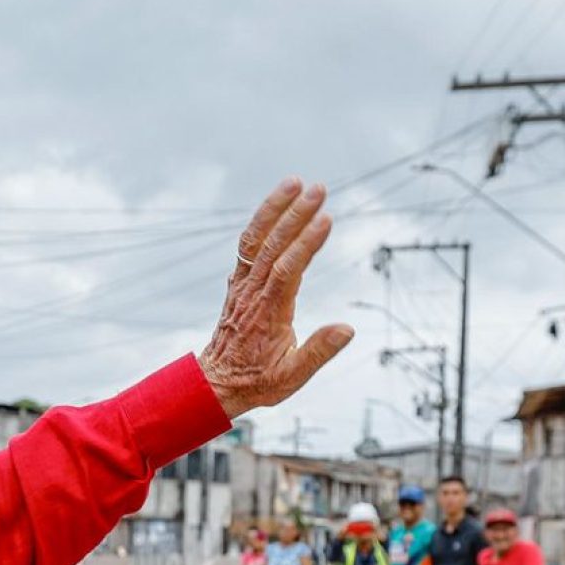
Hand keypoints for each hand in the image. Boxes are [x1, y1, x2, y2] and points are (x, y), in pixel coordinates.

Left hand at [198, 179, 355, 417]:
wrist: (216, 382)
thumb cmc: (257, 381)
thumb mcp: (291, 377)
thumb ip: (318, 352)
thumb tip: (347, 330)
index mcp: (269, 314)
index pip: (288, 272)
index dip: (305, 245)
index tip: (325, 220)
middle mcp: (253, 294)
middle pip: (274, 247)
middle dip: (296, 216)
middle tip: (319, 189)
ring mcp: (243, 285)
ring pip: (257, 240)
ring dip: (274, 209)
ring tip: (295, 182)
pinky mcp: (239, 282)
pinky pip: (249, 246)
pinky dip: (262, 221)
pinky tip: (278, 202)